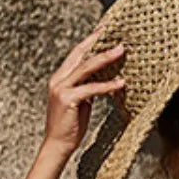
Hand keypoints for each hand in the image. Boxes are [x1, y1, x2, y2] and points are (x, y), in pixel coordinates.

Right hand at [43, 29, 127, 156]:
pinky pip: (91, 89)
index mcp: (59, 78)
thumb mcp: (79, 103)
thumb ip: (86, 89)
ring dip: (105, 59)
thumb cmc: (70, 128)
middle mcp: (58, 79)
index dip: (90, 42)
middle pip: (80, 55)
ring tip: (121, 53)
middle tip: (118, 40)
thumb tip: (100, 80)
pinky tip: (120, 84)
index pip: (76, 54)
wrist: (57, 146)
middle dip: (99, 44)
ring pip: (86, 68)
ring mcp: (61, 88)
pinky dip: (107, 86)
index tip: (105, 32)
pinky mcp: (68, 99)